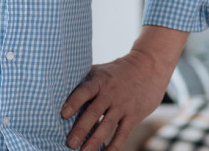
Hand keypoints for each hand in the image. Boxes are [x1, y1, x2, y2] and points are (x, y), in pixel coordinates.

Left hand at [62, 26, 185, 150]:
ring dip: (94, 141)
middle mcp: (110, 93)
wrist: (149, 66)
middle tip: (70, 143)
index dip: (74, 102)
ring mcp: (122, 105)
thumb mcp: (101, 70)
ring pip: (107, 126)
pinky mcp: (133, 115)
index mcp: (100, 81)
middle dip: (81, 129)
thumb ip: (84, 81)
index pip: (85, 91)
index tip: (63, 114)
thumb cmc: (118, 70)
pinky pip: (122, 134)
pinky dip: (114, 146)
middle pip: (94, 112)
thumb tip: (59, 90)